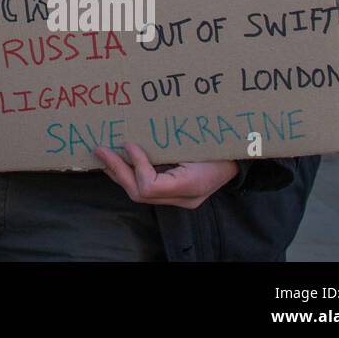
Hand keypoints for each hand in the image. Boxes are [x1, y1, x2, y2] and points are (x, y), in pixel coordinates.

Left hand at [95, 143, 238, 208]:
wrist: (239, 155)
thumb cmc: (220, 145)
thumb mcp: (199, 144)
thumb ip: (168, 147)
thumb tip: (133, 140)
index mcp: (191, 186)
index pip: (150, 186)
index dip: (135, 165)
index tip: (129, 144)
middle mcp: (183, 197)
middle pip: (140, 192)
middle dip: (117, 170)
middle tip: (99, 149)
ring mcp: (179, 196)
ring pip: (139, 192)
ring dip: (118, 172)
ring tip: (103, 154)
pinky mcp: (174, 191)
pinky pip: (146, 187)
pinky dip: (129, 172)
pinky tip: (118, 159)